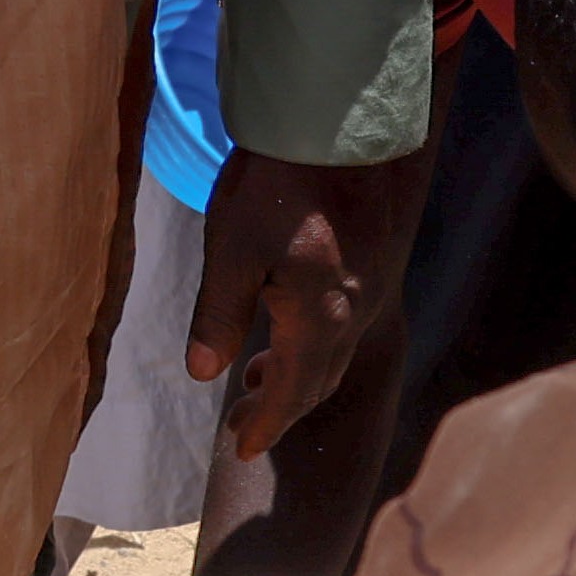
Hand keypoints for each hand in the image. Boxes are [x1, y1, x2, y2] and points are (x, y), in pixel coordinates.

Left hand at [188, 142, 430, 455]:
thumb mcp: (231, 247)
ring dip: (299, 375)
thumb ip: (218, 314)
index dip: (267, 426)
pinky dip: (315, 342)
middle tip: (244, 425)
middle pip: (319, 381)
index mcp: (318, 319)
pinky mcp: (373, 259)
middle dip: (282, 408)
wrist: (342, 123)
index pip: (293, 393)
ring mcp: (369, 285)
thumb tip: (202, 374)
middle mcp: (352, 312)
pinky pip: (345, 321)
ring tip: (257, 378)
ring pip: (335, 351)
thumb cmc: (278, 182)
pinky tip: (288, 323)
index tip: (243, 452)